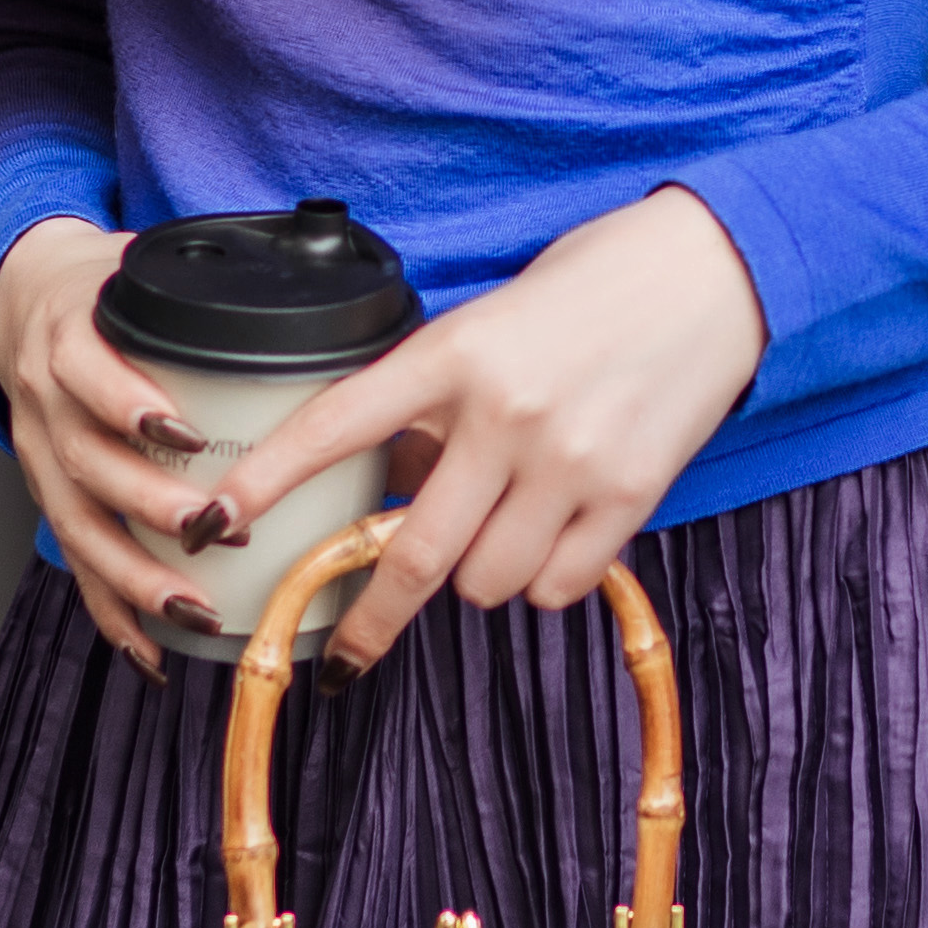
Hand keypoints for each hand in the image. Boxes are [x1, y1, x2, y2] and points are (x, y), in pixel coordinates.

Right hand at [0, 220, 254, 678]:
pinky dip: (108, 609)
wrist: (21, 295)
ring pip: (78, 524)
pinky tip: (147, 649)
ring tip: (191, 610)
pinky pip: (72, 559)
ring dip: (134, 576)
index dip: (130, 404)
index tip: (186, 432)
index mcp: (69, 336)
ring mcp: (38, 452)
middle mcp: (44, 399)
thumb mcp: (140, 269)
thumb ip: (207, 293)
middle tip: (216, 532)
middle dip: (152, 507)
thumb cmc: (102, 288)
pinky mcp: (44, 491)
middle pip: (88, 464)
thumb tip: (323, 309)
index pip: (88, 372)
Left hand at [200, 192, 768, 671]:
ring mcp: (568, 461)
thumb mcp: (493, 323)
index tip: (213, 520)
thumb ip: (439, 400)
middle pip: (411, 554)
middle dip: (368, 622)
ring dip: (479, 577)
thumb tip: (400, 483)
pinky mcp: (628, 496)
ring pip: (485, 583)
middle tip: (345, 656)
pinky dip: (545, 578)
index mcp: (454, 353)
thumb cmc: (594, 286)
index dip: (267, 477)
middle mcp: (503, 413)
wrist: (714, 271)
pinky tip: (559, 530)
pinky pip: (555, 586)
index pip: (337, 424)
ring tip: (503, 528)